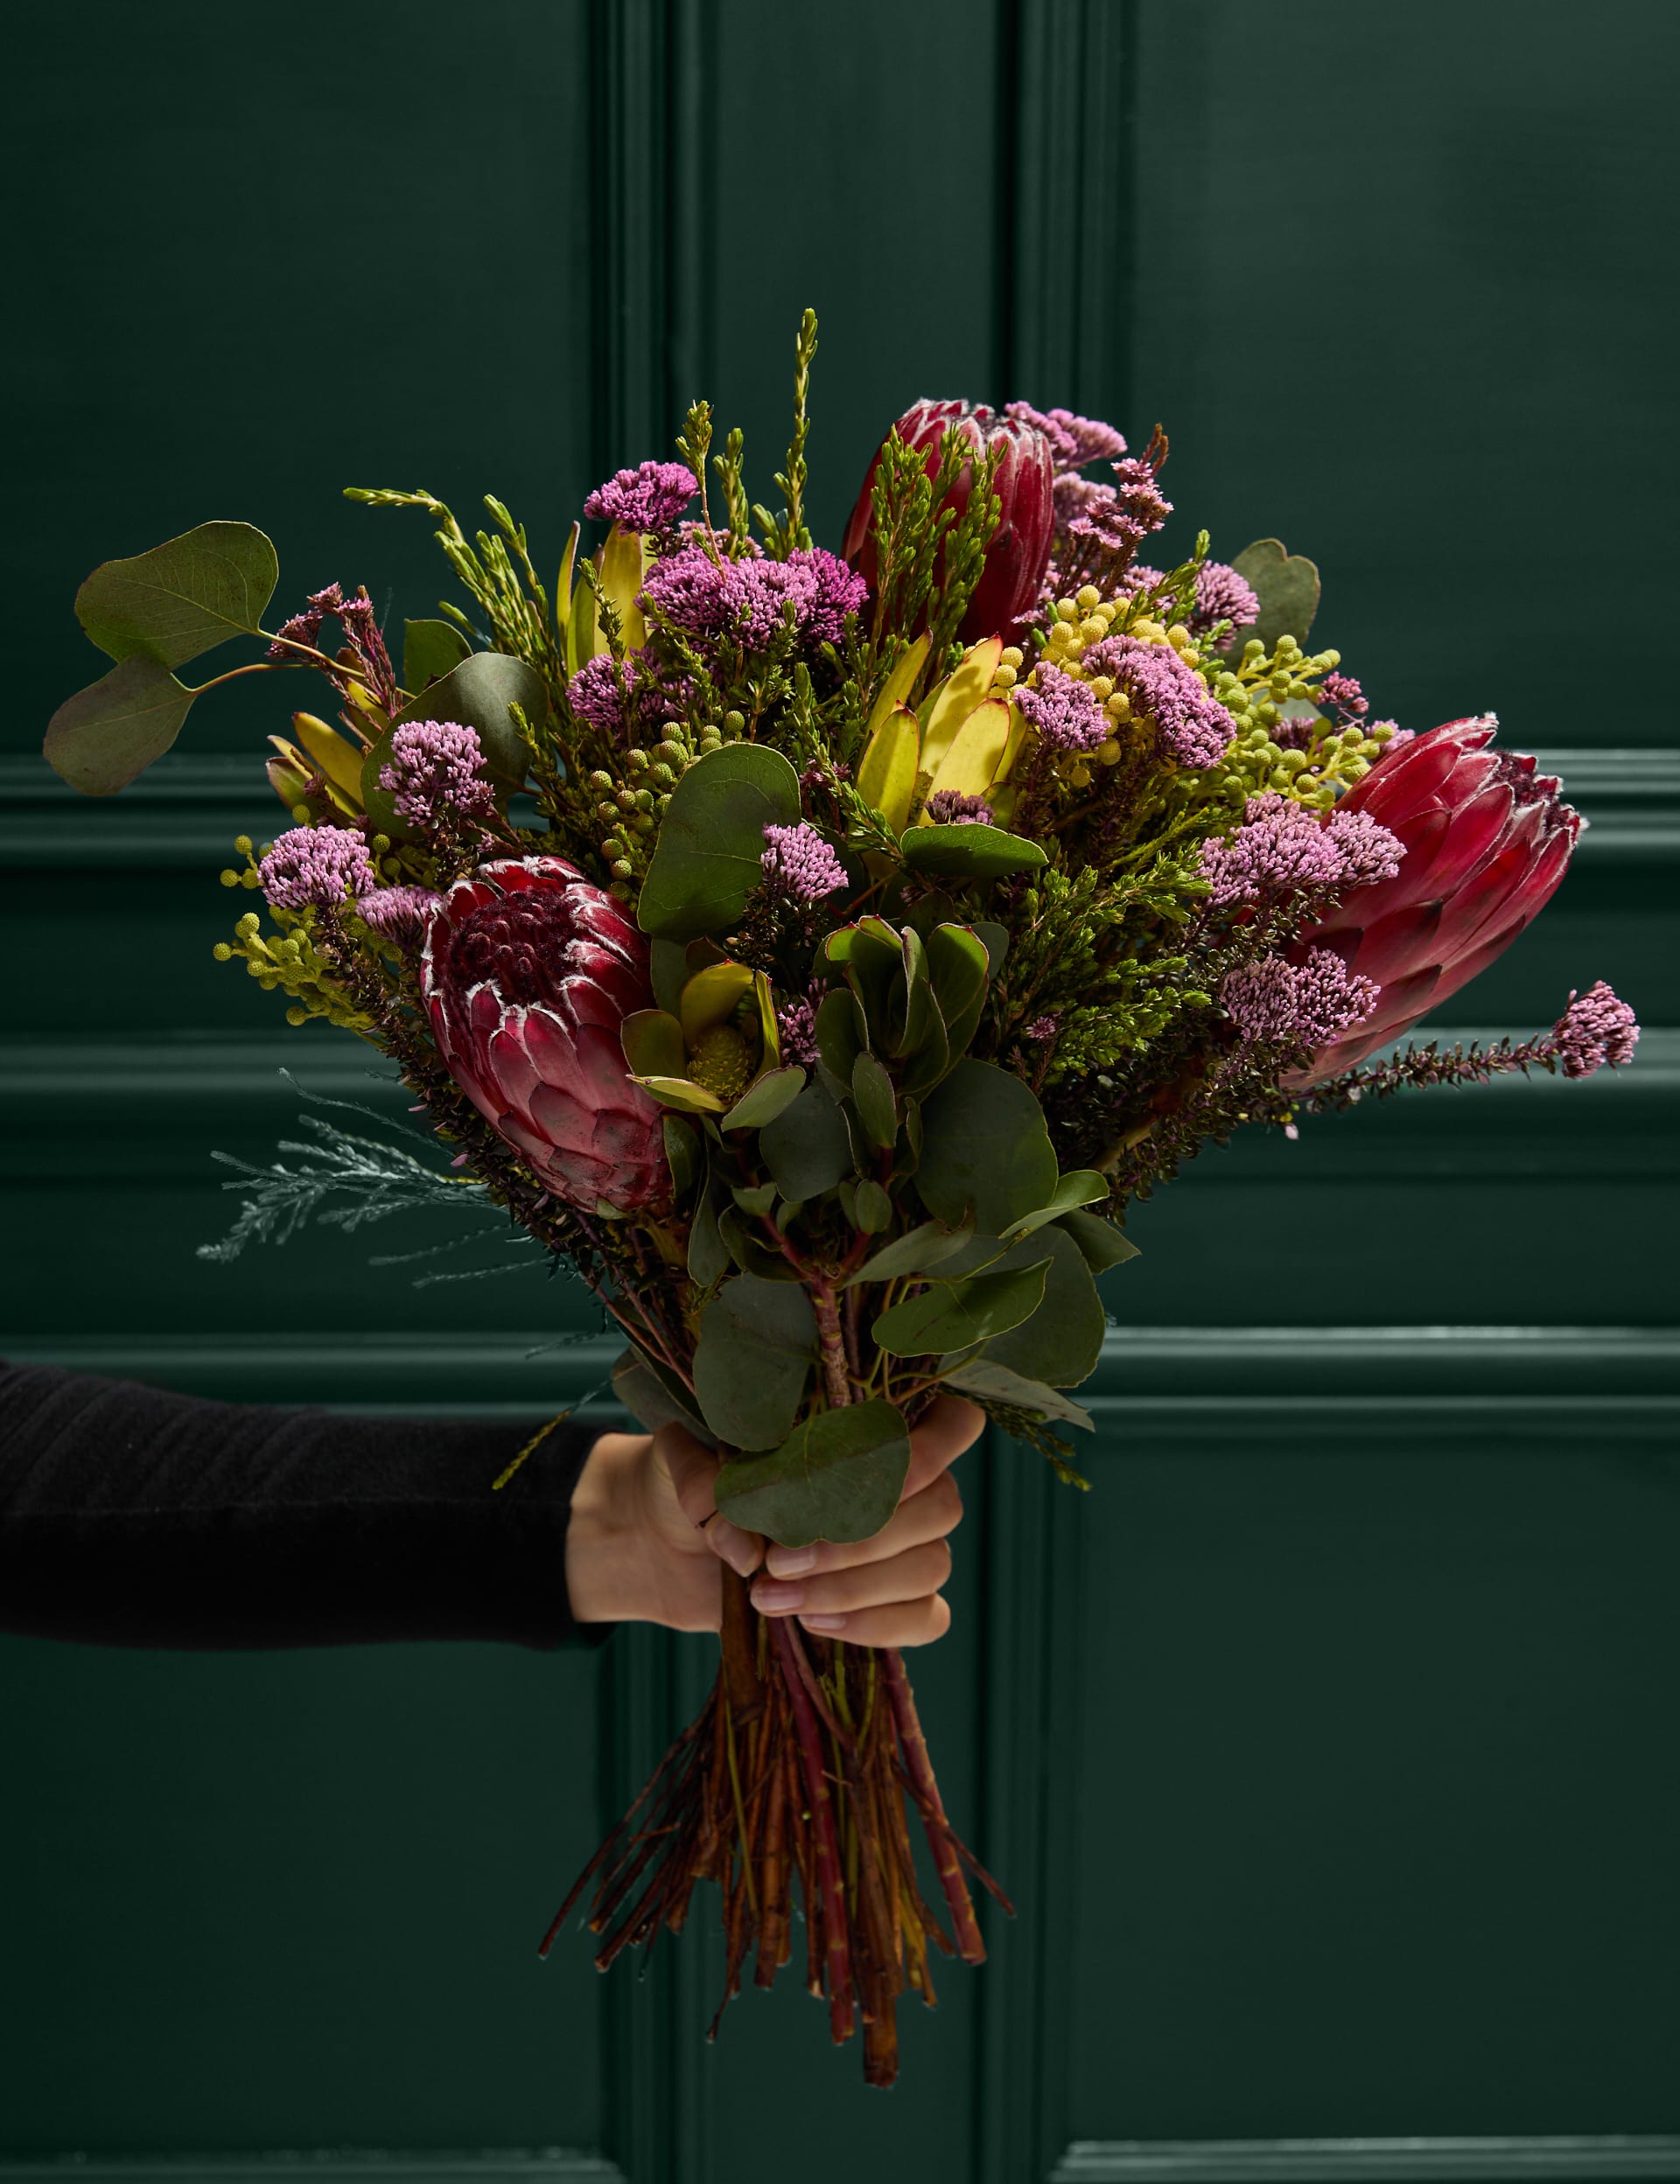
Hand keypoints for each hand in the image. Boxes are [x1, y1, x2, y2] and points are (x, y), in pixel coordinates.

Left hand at [564, 1395, 982, 1646]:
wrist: (669, 1541)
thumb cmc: (692, 1478)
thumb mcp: (683, 1461)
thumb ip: (704, 1477)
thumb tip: (734, 1528)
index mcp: (872, 1424)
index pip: (952, 1423)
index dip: (930, 1450)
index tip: (871, 1476)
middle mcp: (905, 1483)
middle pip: (941, 1506)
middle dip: (862, 1540)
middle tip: (781, 1558)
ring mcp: (903, 1545)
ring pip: (930, 1566)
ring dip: (855, 1588)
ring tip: (772, 1596)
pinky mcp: (891, 1601)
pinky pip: (925, 1619)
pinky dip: (874, 1625)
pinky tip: (814, 1621)